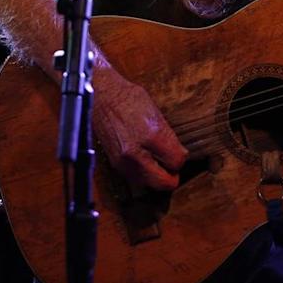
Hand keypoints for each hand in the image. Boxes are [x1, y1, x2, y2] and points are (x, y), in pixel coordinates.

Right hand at [91, 70, 190, 190]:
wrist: (101, 98)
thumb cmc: (128, 98)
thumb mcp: (156, 112)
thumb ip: (168, 136)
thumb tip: (178, 152)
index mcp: (151, 135)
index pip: (176, 161)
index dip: (181, 158)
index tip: (181, 153)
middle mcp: (137, 152)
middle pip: (164, 182)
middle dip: (172, 176)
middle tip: (173, 166)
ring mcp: (124, 161)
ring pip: (150, 184)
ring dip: (157, 177)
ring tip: (159, 163)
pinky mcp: (115, 164)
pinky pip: (136, 179)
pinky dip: (144, 174)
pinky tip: (146, 161)